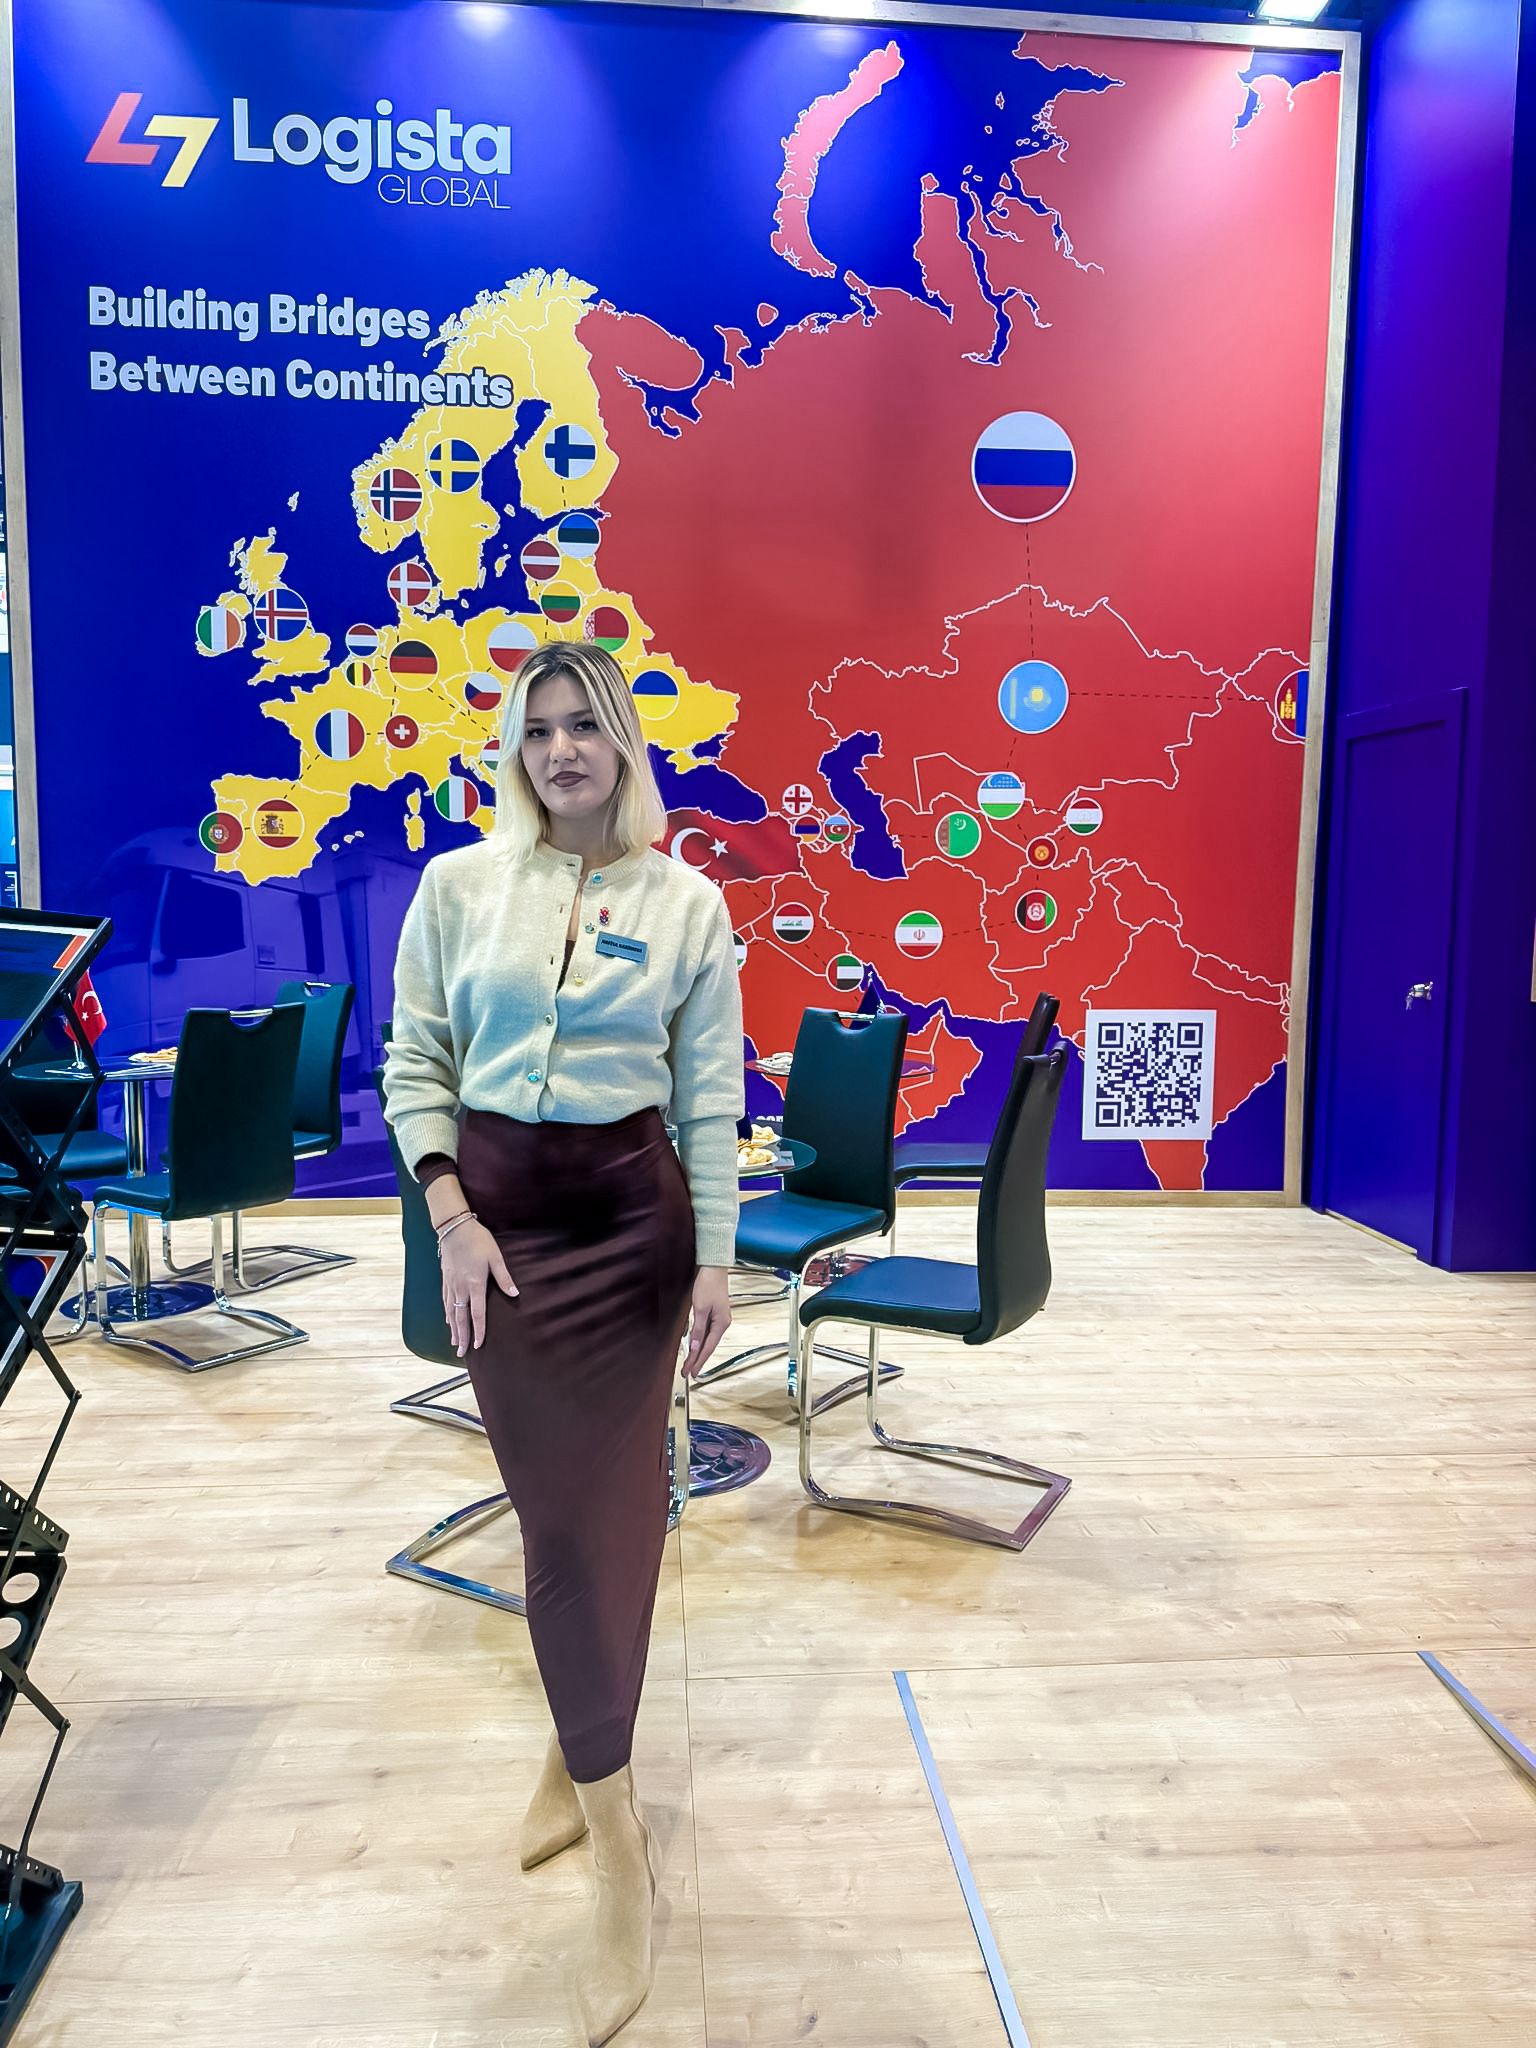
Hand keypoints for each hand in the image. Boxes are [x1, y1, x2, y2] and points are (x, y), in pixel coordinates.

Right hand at [440, 1218, 518, 1357]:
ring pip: (451, 1312)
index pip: (477, 1314)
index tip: (478, 1345)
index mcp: (475, 1284)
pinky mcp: (445, 1279)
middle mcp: (460, 1288)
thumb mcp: (495, 1257)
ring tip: (454, 1343)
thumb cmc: (478, 1240)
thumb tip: (515, 1294)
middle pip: (461, 1318)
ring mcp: (451, 1284)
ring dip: (453, 1329)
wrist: (454, 1227)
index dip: (478, 1331)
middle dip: (462, 1337)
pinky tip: (448, 1320)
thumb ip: (504, 1277)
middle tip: (462, 1353)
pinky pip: (445, 1301)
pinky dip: (447, 1314)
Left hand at [683, 1266, 731, 1377]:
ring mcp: (720, 1319)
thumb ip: (698, 1329)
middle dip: (697, 1360)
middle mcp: (723, 1324)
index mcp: (721, 1324)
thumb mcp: (700, 1308)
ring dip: (698, 1352)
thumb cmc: (708, 1285)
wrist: (714, 1268)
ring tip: (690, 1363)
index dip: (698, 1361)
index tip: (691, 1372)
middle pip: (708, 1346)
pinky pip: (707, 1332)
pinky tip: (695, 1346)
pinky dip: (700, 1341)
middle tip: (688, 1372)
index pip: (708, 1348)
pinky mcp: (715, 1315)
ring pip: (708, 1340)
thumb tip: (695, 1346)